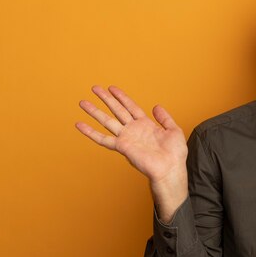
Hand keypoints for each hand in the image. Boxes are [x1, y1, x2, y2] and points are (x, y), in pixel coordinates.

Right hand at [76, 85, 187, 219]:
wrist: (171, 169)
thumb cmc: (175, 154)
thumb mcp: (174, 130)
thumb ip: (164, 118)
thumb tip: (156, 106)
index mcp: (145, 124)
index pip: (131, 107)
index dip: (122, 97)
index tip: (112, 88)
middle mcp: (133, 130)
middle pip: (117, 110)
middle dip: (106, 99)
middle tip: (94, 88)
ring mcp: (126, 137)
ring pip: (107, 121)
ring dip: (95, 111)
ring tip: (83, 102)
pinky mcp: (122, 147)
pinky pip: (103, 139)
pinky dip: (90, 132)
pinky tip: (80, 125)